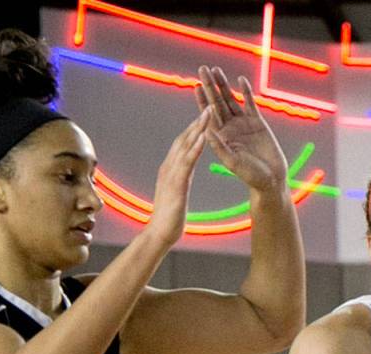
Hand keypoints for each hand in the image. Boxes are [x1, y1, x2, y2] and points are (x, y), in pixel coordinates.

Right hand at [146, 107, 211, 246]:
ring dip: (199, 127)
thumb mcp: (176, 194)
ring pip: (186, 144)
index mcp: (170, 169)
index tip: (204, 115)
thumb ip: (179, 182)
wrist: (159, 234)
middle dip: (197, 120)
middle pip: (184, 138)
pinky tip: (205, 135)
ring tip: (210, 110)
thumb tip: (183, 176)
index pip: (182, 144)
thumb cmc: (169, 218)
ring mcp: (172, 173)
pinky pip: (188, 161)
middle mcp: (169, 167)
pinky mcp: (177, 183)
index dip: (193, 128)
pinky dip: (196, 147)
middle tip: (209, 103)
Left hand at [194, 66, 287, 192]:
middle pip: (216, 103)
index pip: (207, 115)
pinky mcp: (257, 122)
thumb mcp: (232, 162)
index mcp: (220, 137)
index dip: (202, 100)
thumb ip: (220, 147)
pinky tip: (240, 80)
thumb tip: (206, 131)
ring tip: (216, 70)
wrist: (271, 179)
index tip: (196, 86)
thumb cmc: (250, 176)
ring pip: (230, 100)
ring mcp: (242, 124)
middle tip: (202, 69)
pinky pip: (249, 104)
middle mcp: (229, 128)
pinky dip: (245, 92)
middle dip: (209, 86)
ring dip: (223, 85)